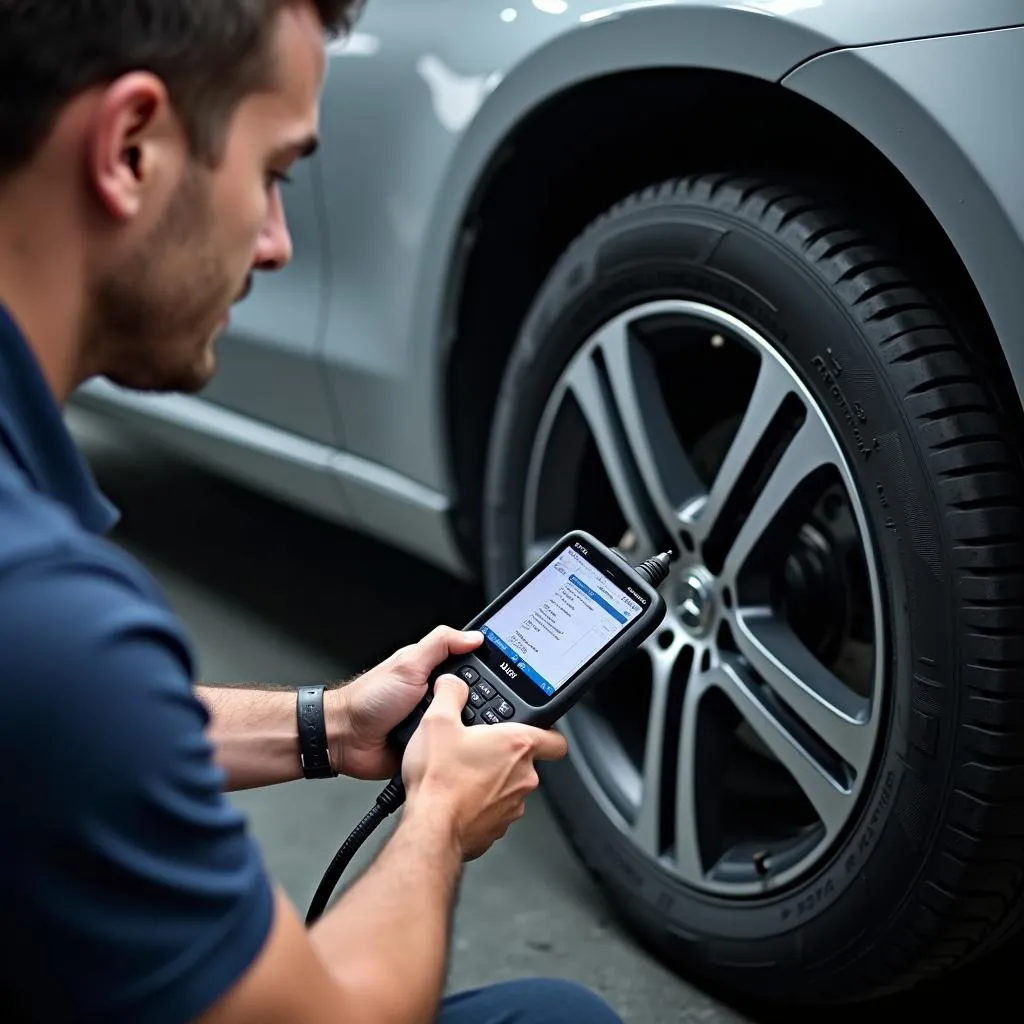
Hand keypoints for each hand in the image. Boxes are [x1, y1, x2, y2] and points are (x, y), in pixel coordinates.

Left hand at [330, 626, 483, 779]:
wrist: (344, 739)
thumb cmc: (368, 699)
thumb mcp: (408, 664)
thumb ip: (441, 644)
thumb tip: (474, 636)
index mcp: (433, 672)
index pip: (471, 666)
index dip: (486, 670)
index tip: (501, 677)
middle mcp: (435, 696)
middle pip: (474, 699)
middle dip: (476, 706)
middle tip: (469, 709)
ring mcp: (433, 723)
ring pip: (465, 726)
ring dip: (462, 730)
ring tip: (460, 731)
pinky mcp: (429, 748)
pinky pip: (451, 750)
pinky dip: (451, 750)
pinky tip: (452, 750)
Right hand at [401, 674, 568, 859]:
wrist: (430, 828)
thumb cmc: (439, 780)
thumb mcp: (437, 721)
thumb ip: (450, 693)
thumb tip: (453, 685)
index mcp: (517, 746)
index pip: (556, 739)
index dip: (548, 732)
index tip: (536, 730)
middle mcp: (523, 777)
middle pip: (526, 761)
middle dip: (503, 754)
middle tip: (476, 748)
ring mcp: (513, 806)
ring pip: (510, 786)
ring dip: (491, 779)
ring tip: (461, 772)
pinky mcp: (497, 829)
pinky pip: (494, 809)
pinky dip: (480, 803)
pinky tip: (457, 796)